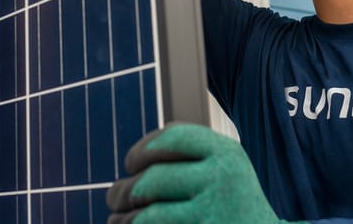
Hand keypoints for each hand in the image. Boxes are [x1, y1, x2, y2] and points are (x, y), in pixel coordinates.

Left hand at [106, 122, 302, 222]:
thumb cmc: (236, 208)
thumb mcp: (225, 171)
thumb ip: (190, 159)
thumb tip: (136, 158)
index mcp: (226, 153)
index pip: (173, 136)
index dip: (142, 148)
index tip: (131, 163)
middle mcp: (223, 177)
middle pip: (153, 177)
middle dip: (125, 190)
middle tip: (115, 198)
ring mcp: (215, 212)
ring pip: (148, 214)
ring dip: (124, 219)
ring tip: (118, 220)